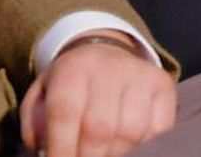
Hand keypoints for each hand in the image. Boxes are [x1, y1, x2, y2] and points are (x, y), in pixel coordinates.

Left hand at [20, 32, 175, 156]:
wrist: (107, 53)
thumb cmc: (71, 86)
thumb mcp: (42, 96)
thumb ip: (37, 125)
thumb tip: (48, 151)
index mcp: (74, 67)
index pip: (65, 113)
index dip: (61, 148)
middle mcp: (111, 66)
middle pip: (100, 128)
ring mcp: (142, 74)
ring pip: (131, 131)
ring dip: (116, 154)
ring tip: (104, 155)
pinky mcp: (164, 84)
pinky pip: (159, 128)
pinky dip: (143, 146)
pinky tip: (128, 146)